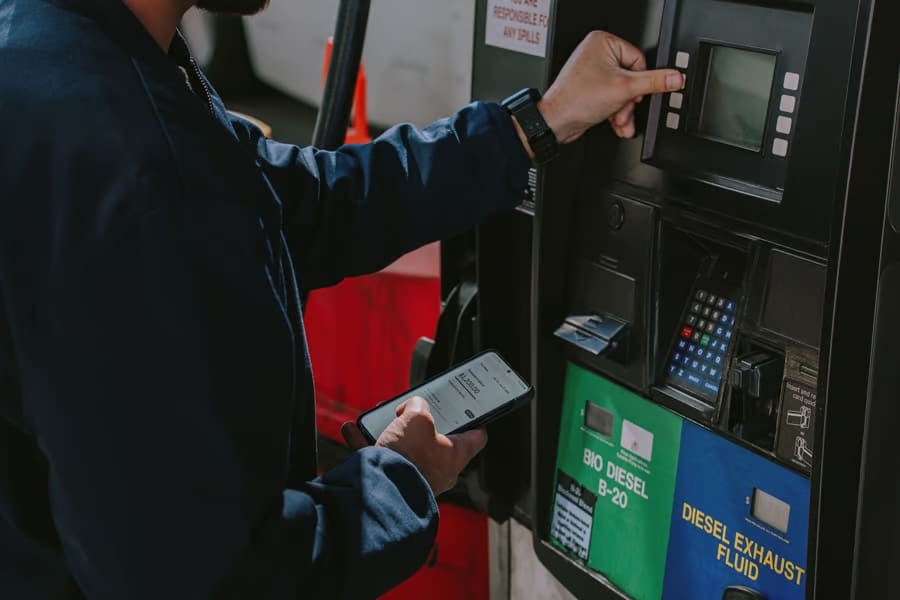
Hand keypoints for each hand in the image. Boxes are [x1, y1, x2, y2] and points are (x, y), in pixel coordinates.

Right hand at [341, 397, 487, 494]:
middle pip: (435, 440)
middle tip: (415, 408)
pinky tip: (352, 429)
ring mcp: (414, 478)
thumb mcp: (418, 417)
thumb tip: (411, 407)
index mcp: (456, 456)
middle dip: (422, 422)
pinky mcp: (390, 483)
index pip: (476, 437)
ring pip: (404, 448)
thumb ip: (418, 405)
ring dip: (390, 430)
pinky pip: (378, 458)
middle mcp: (438, 470)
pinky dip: (364, 443)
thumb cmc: (408, 456)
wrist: (380, 492)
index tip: (472, 409)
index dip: (476, 420)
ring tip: (380, 416)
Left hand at [534, 31, 684, 143]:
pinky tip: (615, 123)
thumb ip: (654, 82)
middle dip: (629, 101)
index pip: (638, 60)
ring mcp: (592, 71)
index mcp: (603, 42)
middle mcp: (596, 53)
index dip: (638, 82)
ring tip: (619, 121)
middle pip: (631, 77)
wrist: (556, 122)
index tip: (632, 95)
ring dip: (623, 110)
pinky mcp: (591, 88)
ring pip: (622, 91)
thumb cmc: (578, 100)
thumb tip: (676, 77)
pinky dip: (615, 112)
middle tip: (623, 110)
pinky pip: (612, 97)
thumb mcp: (625, 89)